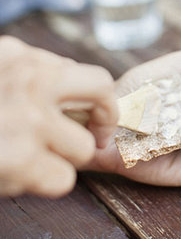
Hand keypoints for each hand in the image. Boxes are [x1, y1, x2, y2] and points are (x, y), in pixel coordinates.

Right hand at [0, 36, 117, 197]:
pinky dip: (45, 183)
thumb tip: (67, 83)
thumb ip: (27, 72)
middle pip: (102, 90)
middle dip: (104, 115)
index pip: (80, 71)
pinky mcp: (21, 160)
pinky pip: (64, 180)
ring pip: (83, 145)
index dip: (90, 96)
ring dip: (62, 158)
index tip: (86, 112)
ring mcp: (28, 119)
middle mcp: (29, 80)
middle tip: (96, 132)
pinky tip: (17, 176)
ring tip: (32, 158)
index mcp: (18, 55)